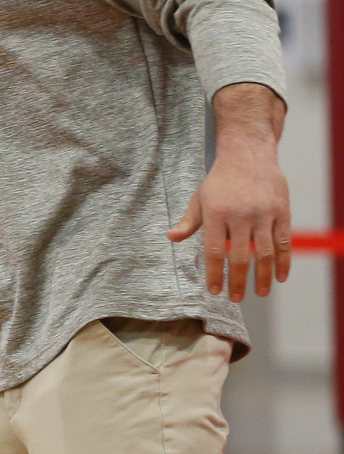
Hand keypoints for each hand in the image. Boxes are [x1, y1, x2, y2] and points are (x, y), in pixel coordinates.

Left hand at [169, 85, 289, 301]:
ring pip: (264, 252)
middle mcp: (240, 214)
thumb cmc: (220, 181)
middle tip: (235, 298)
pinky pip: (283, 241)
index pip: (214, 250)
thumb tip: (171, 238)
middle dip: (237, 280)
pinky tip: (280, 277)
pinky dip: (283, 261)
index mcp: (216, 212)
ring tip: (260, 293)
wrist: (248, 155)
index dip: (214, 273)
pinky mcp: (282, 212)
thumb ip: (189, 221)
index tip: (214, 291)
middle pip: (239, 255)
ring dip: (263, 276)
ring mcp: (263, 213)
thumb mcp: (200, 198)